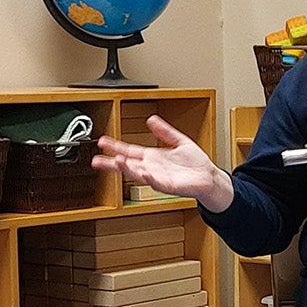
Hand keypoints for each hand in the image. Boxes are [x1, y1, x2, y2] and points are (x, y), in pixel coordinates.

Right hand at [92, 115, 232, 210]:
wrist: (209, 177)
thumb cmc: (195, 163)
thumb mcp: (179, 140)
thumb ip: (164, 131)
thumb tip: (152, 120)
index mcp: (152, 157)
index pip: (129, 150)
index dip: (115, 146)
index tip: (103, 142)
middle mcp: (152, 168)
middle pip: (127, 164)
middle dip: (111, 162)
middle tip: (96, 160)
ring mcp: (159, 178)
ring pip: (138, 174)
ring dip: (127, 169)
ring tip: (116, 162)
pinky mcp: (169, 186)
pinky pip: (157, 182)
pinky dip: (150, 178)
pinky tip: (143, 173)